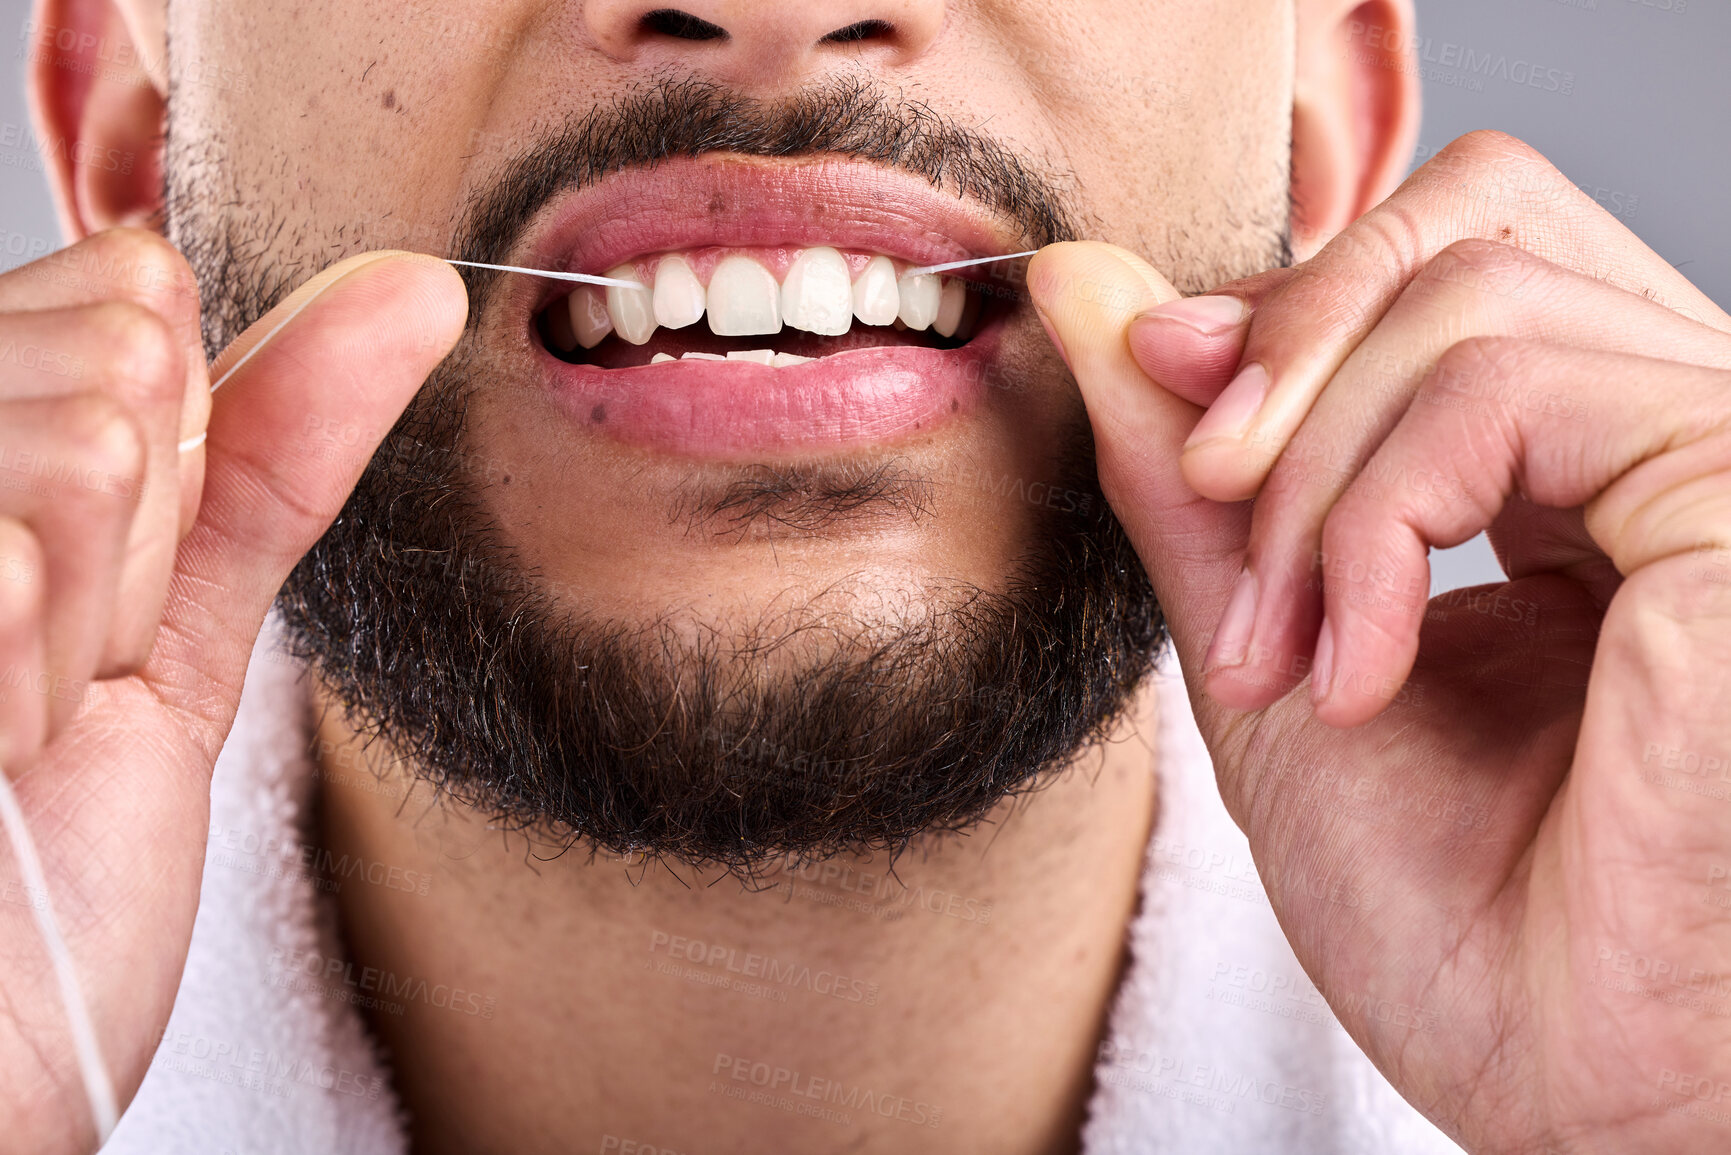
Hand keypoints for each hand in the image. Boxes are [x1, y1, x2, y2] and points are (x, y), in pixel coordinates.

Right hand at [0, 229, 465, 1153]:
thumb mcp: (174, 626)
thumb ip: (265, 451)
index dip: (169, 449)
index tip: (113, 584)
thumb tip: (413, 291)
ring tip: (15, 718)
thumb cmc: (49, 868)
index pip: (126, 297)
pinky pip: (8, 557)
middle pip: (114, 362)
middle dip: (137, 535)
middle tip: (62, 669)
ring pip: (78, 448)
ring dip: (87, 617)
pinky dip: (29, 662)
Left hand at [1030, 130, 1730, 1152]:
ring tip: (1285, 656)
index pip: (1444, 261)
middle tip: (1208, 498)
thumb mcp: (1265, 654)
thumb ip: (1189, 477)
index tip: (1162, 394)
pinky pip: (1514, 387)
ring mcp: (1720, 459)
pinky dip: (1377, 515)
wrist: (1567, 1099)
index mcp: (1582, 474)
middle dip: (1283, 351)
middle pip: (1465, 225)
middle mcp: (1672, 441)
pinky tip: (1355, 665)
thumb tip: (1088, 281)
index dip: (1286, 305)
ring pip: (1467, 300)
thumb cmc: (1456, 920)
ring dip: (1311, 479)